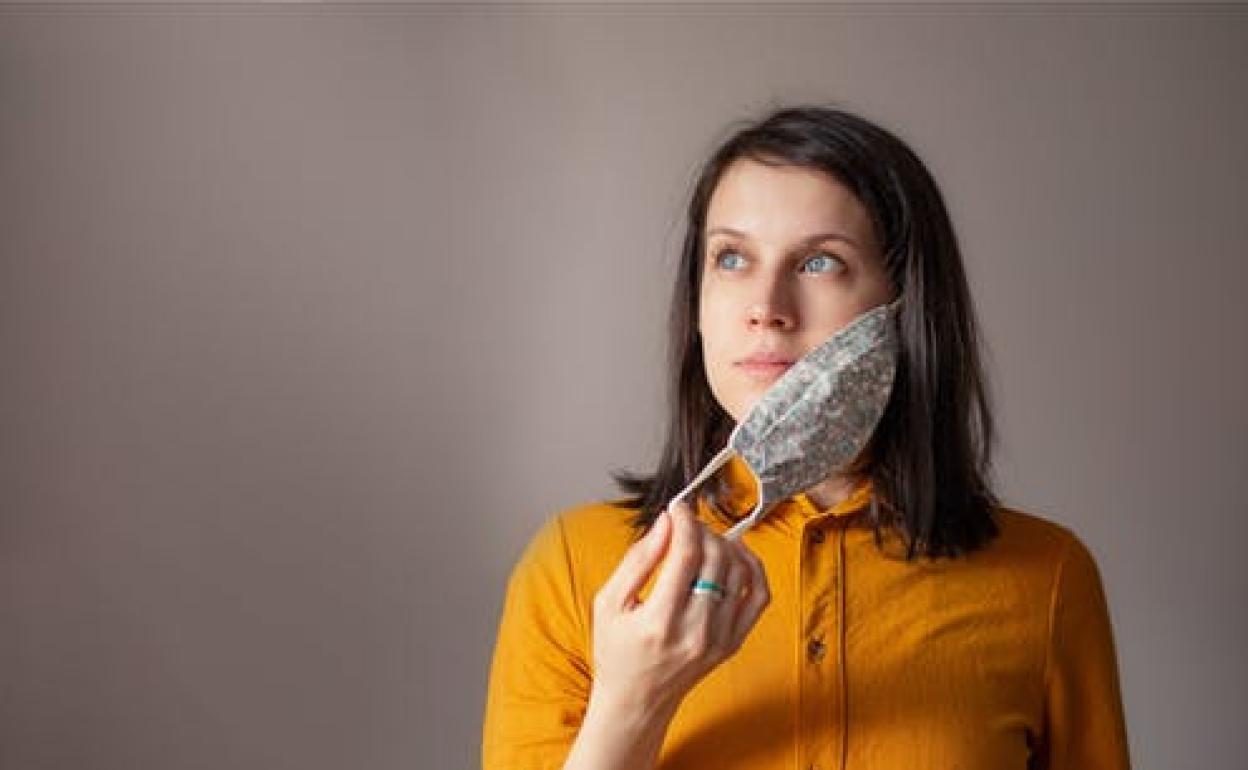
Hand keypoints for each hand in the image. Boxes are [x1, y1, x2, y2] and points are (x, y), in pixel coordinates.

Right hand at [587, 499, 770, 715]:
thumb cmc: (617, 652)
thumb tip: (666, 524)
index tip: (678, 508)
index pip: (686, 554)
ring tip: (703, 540)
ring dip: (723, 544)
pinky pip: (759, 595)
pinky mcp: (734, 641)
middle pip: (715, 558)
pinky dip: (752, 567)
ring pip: (739, 571)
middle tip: (686, 525)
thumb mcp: (609, 602)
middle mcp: (696, 631)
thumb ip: (638, 559)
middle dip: (702, 530)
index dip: (685, 521)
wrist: (637, 700)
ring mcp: (720, 638)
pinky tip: (734, 555)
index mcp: (660, 621)